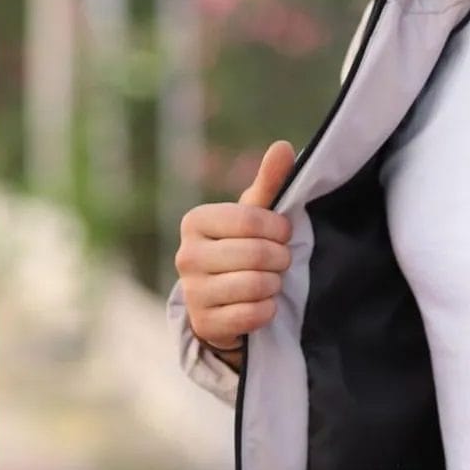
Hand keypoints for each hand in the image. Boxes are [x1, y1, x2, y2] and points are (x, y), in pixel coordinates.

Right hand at [175, 140, 296, 354]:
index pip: (250, 219)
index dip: (278, 228)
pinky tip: (259, 303)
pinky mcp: (204, 323)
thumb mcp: (254, 215)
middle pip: (256, 254)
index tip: (284, 233)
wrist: (222, 301)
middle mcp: (186, 255)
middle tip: (279, 261)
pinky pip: (254, 314)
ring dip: (274, 284)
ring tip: (268, 281)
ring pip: (256, 285)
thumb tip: (283, 146)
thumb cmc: (242, 247)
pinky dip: (267, 309)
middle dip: (280, 259)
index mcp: (195, 221)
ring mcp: (192, 292)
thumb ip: (270, 182)